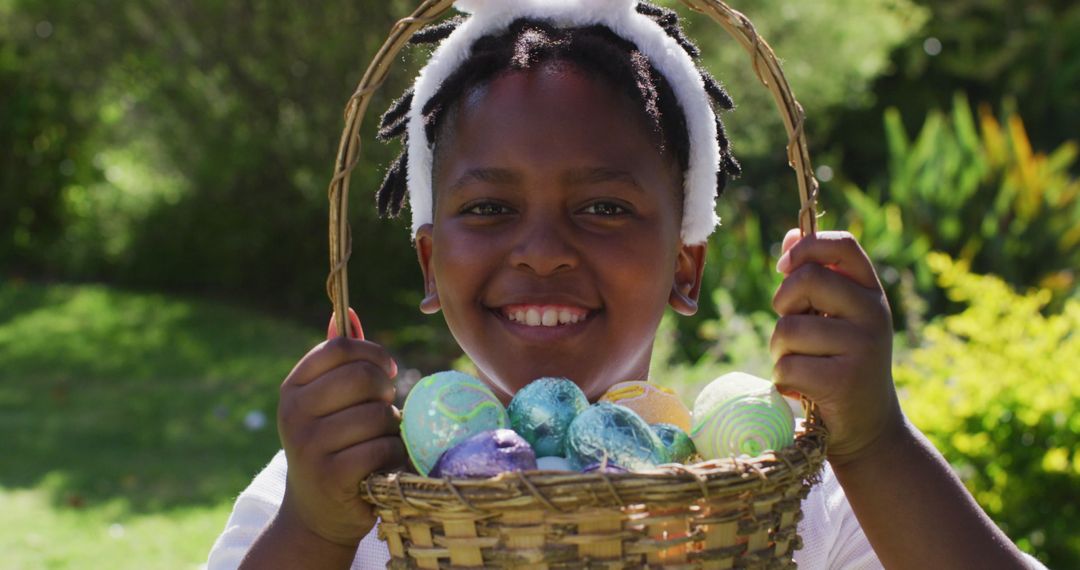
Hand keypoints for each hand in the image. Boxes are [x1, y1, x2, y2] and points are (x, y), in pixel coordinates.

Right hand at [276, 310, 404, 546]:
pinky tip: (380, 465)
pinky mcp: (331, 475)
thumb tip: (347, 312)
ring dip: (391, 429)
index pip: (340, 347)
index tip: (387, 371)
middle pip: (362, 377)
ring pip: (377, 416)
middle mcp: (294, 413)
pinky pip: (381, 449)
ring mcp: (309, 445)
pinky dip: (392, 456)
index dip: (374, 354)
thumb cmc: (332, 446)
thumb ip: (338, 360)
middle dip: (385, 393)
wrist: (317, 513)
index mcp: (293, 388)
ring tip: (377, 442)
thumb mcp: (326, 402)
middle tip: (382, 411)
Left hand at [770, 229, 902, 465]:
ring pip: (788, 328)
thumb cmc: (841, 363)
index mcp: (870, 292)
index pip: (842, 245)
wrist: (868, 428)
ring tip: (804, 366)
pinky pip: (787, 365)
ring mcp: (862, 347)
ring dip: (780, 351)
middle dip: (783, 303)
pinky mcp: (843, 380)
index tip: (785, 267)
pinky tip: (805, 389)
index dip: (806, 247)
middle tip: (793, 330)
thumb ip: (814, 277)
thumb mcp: (835, 317)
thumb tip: (790, 235)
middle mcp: (873, 314)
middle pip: (806, 279)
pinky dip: (784, 379)